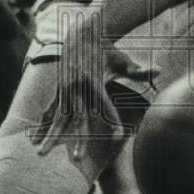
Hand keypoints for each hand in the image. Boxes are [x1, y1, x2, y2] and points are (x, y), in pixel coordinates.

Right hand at [32, 14, 155, 162]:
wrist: (83, 34)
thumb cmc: (108, 50)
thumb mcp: (123, 60)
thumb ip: (138, 70)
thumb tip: (159, 71)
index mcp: (92, 81)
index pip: (103, 106)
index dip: (112, 120)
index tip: (119, 137)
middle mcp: (76, 87)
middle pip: (77, 118)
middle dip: (77, 139)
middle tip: (77, 158)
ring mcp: (64, 90)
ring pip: (58, 118)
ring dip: (51, 137)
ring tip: (41, 154)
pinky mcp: (58, 90)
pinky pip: (50, 110)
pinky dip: (42, 124)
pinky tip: (34, 139)